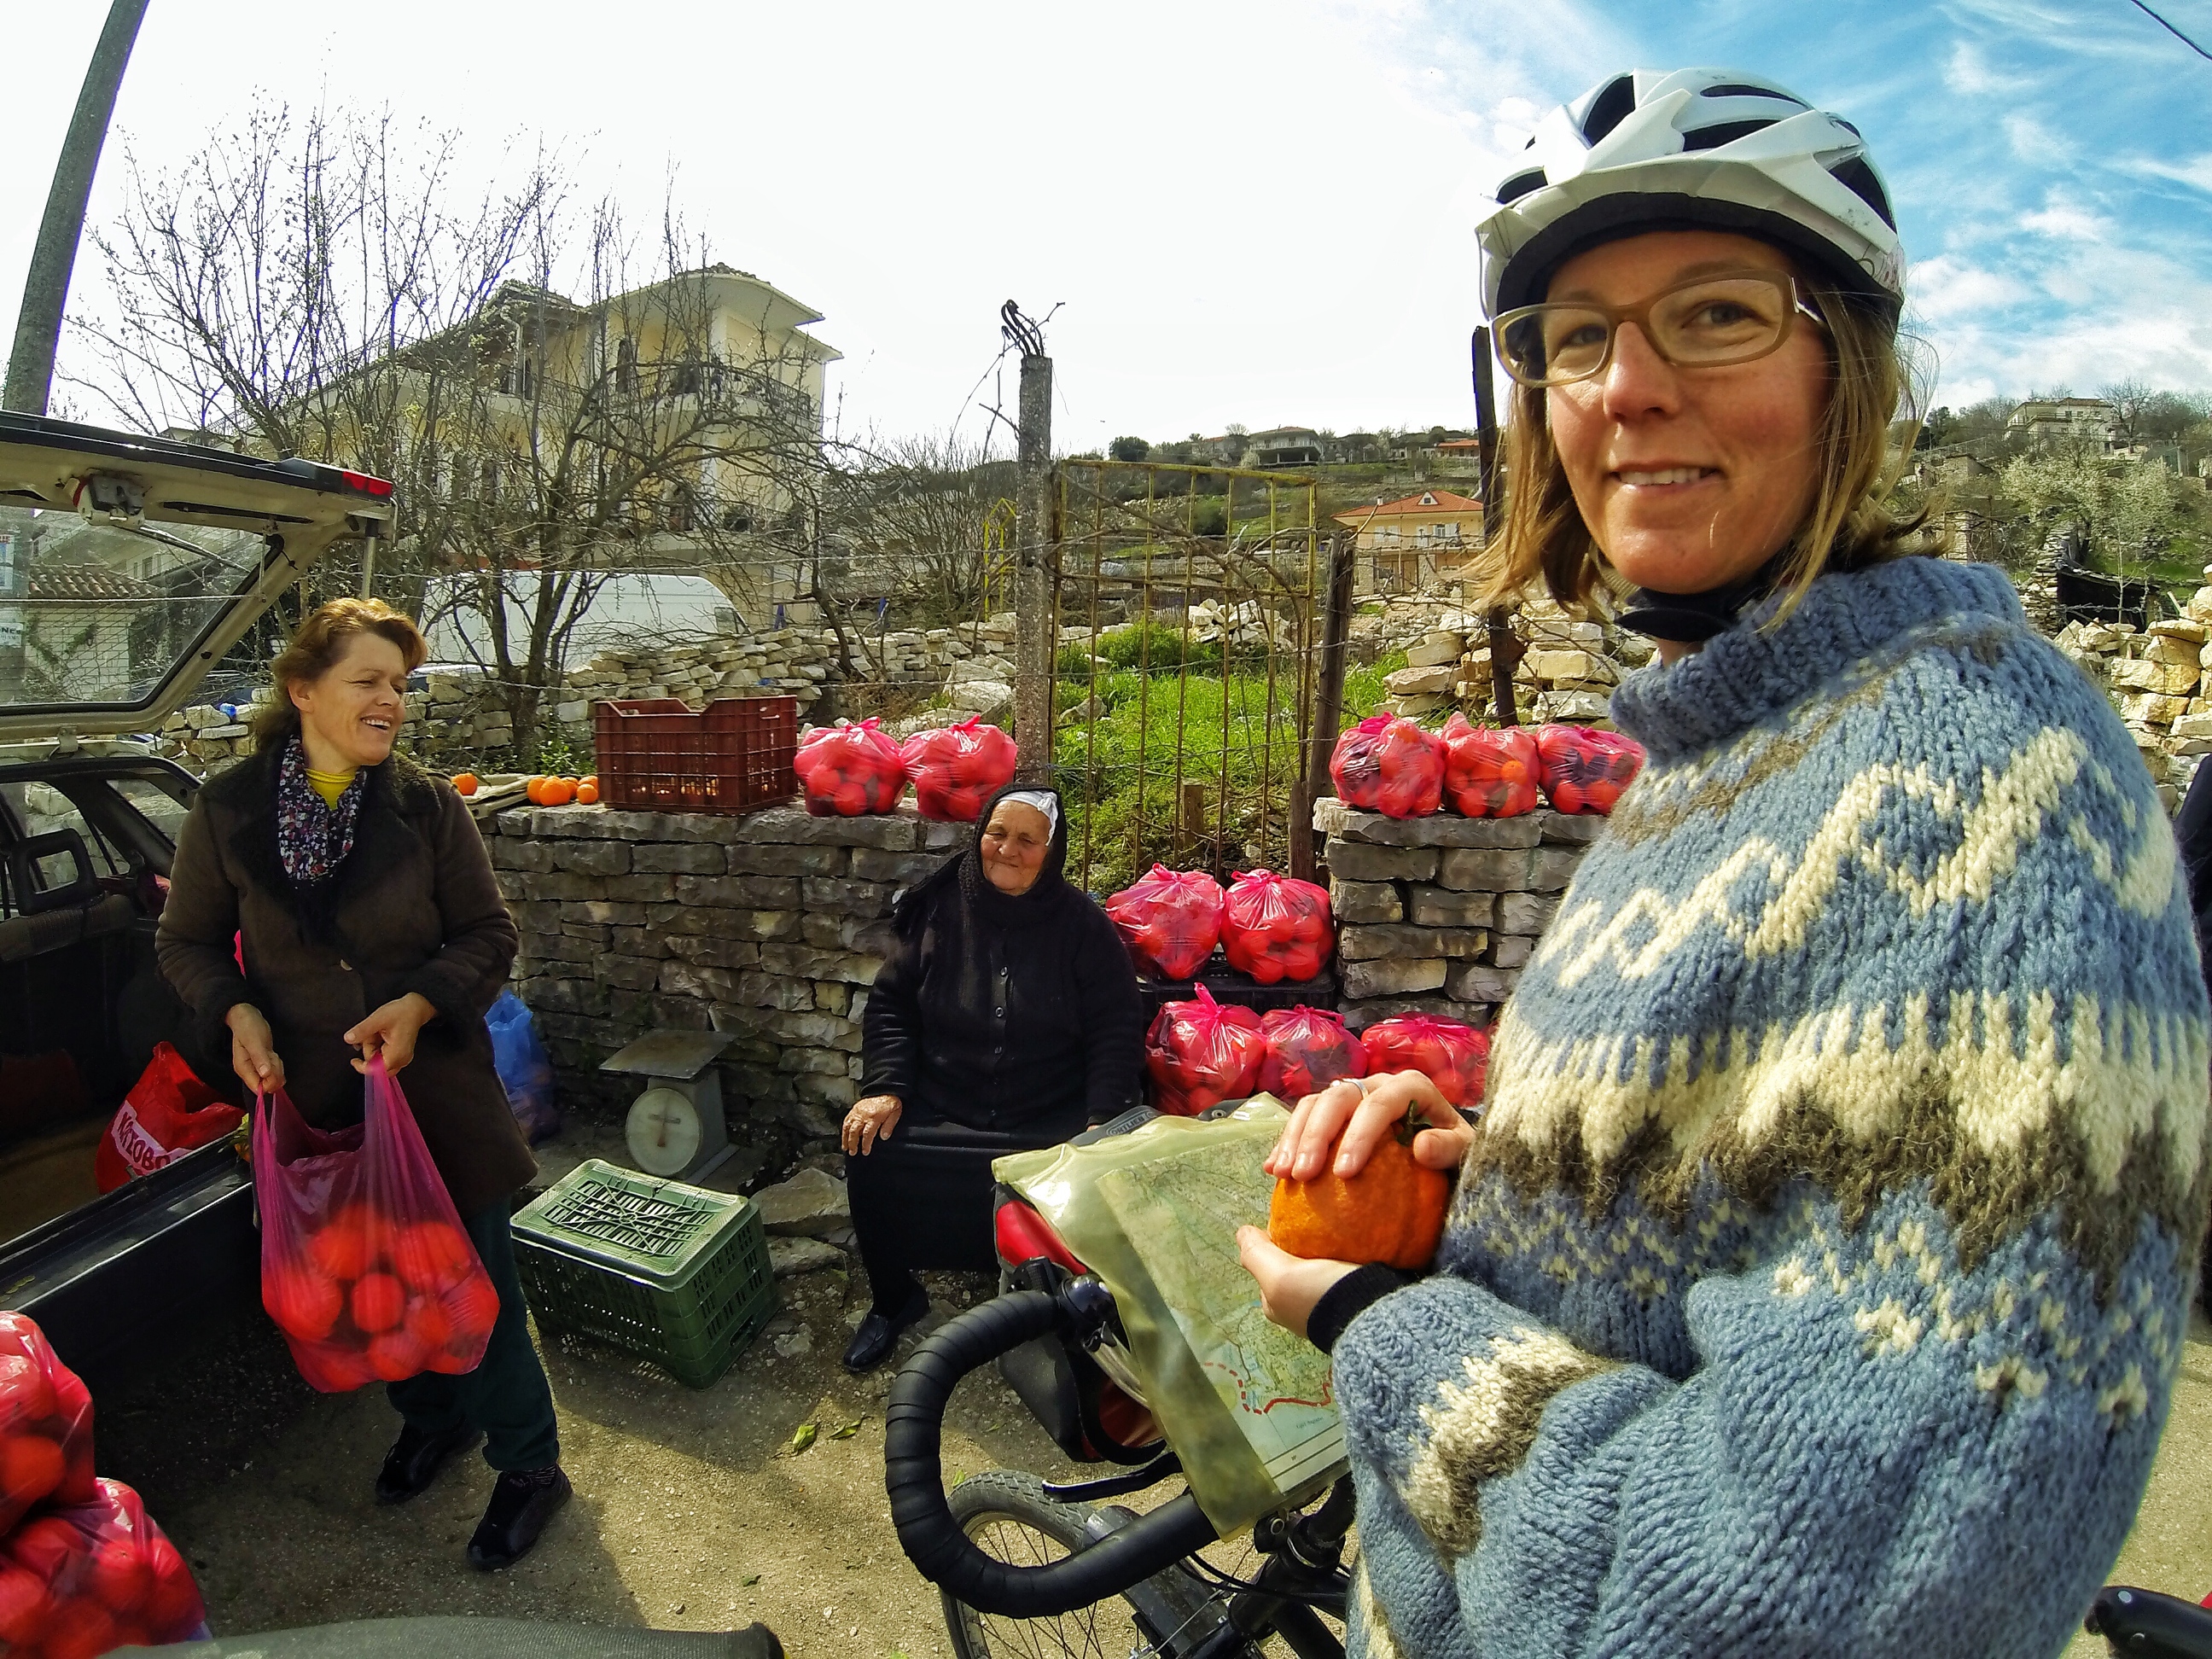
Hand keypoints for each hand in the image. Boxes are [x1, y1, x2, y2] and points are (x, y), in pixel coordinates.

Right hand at [227, 1004, 284, 1095]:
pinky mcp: (263, 1065)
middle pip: (268, 1085)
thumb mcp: (254, 1040)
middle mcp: (249, 1072)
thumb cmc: (249, 1027)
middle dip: (275, 1070)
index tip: (273, 1066)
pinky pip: (275, 1072)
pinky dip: (277, 1064)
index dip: (270, 1081)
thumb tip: (265, 1075)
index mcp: (243, 1069)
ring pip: (274, 1078)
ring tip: (270, 1052)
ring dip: (277, 1066)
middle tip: (271, 1054)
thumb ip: (259, 1058)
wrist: (247, 1017)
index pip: (258, 1088)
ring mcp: (256, 1069)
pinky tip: (272, 1054)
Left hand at [344, 993, 436, 1074]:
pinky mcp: (400, 1054)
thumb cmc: (402, 1012)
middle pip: (376, 1066)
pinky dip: (378, 1047)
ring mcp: (402, 1058)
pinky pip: (384, 1056)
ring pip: (379, 1060)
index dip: (362, 1067)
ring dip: (373, 1047)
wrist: (416, 1008)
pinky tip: (380, 1035)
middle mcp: (401, 1059)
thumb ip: (362, 1030)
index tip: (354, 1060)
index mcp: (397, 1054)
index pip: (376, 1071)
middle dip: (369, 1051)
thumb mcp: (378, 1019)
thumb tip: (348, 1039)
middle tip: (372, 1035)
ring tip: (377, 1031)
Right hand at [842, 1094, 902, 1154]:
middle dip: (853, 1143)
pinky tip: (844, 1136)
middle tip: (853, 1152)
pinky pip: (846, 1120)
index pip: (867, 1134)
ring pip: (848, 1126)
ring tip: (846, 1147)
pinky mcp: (854, 1110)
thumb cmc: (890, 1102)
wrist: (884, 1090)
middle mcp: (863, 1115)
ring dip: (846, 1138)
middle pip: (855, 1131)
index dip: (865, 1144)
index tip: (865, 1151)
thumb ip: (889, 1126)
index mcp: (874, 1117)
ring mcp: (857, 1112)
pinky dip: (844, 1129)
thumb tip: (884, 1137)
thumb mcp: (895, 1114)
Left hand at [1237, 1227, 1356, 1341]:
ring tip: (1336, 1228)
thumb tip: (1241, 1233)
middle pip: (1293, 1264)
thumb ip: (1256, 1254)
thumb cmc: (1319, 1296)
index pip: (1268, 1262)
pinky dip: (1345, 1255)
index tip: (1292, 1218)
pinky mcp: (1353, 1298)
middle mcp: (1298, 1307)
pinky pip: (1343, 1270)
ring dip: (1325, 1249)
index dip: (1274, 1238)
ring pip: (1319, 1266)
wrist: (1372, 1316)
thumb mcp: (1278, 1276)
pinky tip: (1353, 1242)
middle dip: (1300, 1244)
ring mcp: (1327, 1304)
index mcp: (1276, 1303)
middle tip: (1315, 1222)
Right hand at [1262, 1070, 1472, 1183]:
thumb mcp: (1467, 1153)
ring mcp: (1353, 1097)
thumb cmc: (1456, 1154)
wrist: (1446, 1155)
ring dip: (1294, 1138)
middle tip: (1303, 1176)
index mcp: (1410, 1087)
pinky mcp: (1334, 1114)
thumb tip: (1421, 1147)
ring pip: (1315, 1104)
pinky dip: (1287, 1143)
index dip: (1359, 1133)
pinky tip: (1274, 1171)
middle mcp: (1377, 1085)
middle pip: (1339, 1098)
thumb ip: (1451, 1148)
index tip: (1344, 1173)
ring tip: (1282, 1174)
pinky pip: (1304, 1120)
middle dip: (1316, 1135)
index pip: (1380, 1102)